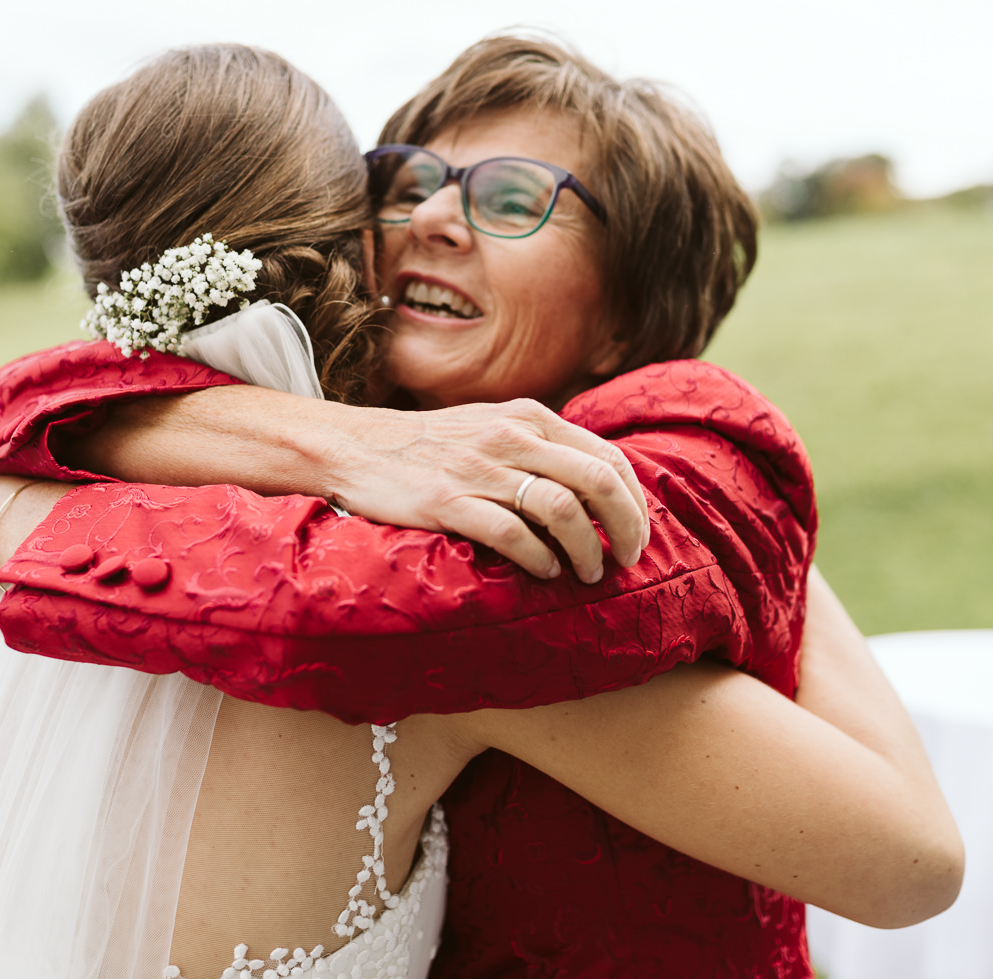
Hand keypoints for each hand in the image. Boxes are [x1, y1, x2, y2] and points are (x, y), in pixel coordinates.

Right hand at [326, 398, 650, 582]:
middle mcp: (511, 437)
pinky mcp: (448, 501)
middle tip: (626, 560)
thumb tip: (598, 487)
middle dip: (625, 527)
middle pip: (597, 482)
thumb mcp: (494, 426)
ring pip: (562, 510)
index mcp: (529, 417)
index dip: (634, 501)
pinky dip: (539, 559)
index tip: (636, 535)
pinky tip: (543, 572)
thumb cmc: (432, 446)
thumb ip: (542, 446)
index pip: (607, 457)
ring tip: (586, 574)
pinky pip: (513, 535)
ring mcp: (480, 469)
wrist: (357, 446)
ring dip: (586, 550)